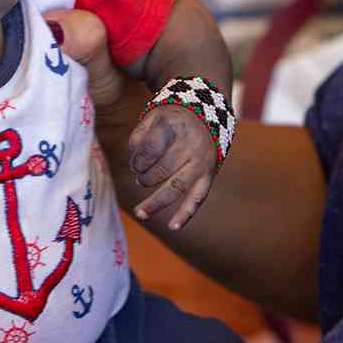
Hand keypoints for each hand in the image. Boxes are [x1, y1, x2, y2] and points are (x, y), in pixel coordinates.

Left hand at [128, 105, 217, 230]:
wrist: (208, 117)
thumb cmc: (172, 120)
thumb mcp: (153, 116)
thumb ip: (138, 136)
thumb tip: (133, 160)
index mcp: (175, 127)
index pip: (151, 149)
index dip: (138, 160)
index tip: (135, 164)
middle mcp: (191, 145)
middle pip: (162, 170)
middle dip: (145, 178)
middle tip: (139, 177)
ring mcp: (201, 162)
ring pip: (177, 188)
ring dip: (156, 202)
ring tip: (140, 212)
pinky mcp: (208, 176)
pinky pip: (198, 198)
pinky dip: (186, 214)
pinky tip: (173, 227)